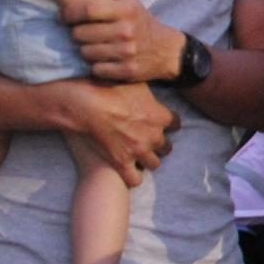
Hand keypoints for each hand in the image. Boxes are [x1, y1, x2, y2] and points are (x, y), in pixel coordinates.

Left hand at [62, 0, 177, 83]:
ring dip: (85, 50)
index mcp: (125, 10)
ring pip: (86, 53)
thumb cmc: (140, 20)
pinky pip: (96, 69)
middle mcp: (127, 31)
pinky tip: (102, 59)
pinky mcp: (127, 71)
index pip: (87, 10)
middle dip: (77, 33)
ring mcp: (127, 52)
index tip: (63, 16)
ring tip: (92, 45)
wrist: (167, 51)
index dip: (69, 13)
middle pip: (81, 34)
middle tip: (81, 32)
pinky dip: (96, 66)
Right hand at [63, 79, 177, 185]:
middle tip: (146, 141)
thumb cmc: (109, 87)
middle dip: (158, 145)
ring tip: (137, 157)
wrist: (87, 104)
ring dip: (147, 161)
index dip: (168, 124)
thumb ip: (148, 91)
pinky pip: (134, 180)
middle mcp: (154, 136)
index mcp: (160, 116)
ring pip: (153, 164)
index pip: (176, 123)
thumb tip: (151, 87)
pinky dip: (131, 177)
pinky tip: (127, 172)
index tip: (159, 123)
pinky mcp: (122, 163)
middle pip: (167, 147)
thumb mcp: (135, 82)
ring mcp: (139, 151)